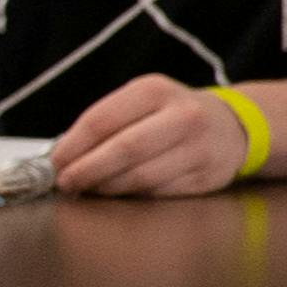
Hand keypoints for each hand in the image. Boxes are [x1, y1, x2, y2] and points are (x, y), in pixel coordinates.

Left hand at [54, 73, 253, 197]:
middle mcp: (181, 116)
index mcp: (154, 90)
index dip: (72, 146)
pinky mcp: (207, 177)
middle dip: (86, 170)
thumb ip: (105, 122)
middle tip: (65, 183)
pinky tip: (119, 193)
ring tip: (89, 189)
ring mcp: (198, 148)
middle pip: (123, 149)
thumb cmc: (170, 114)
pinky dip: (132, 196)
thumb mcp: (141, 102)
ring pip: (140, 176)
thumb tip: (62, 155)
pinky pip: (159, 192)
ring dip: (107, 187)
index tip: (52, 164)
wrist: (233, 126)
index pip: (101, 120)